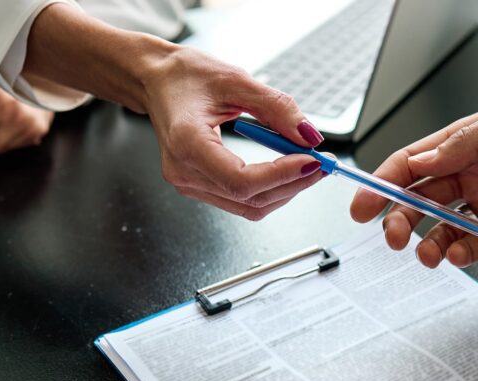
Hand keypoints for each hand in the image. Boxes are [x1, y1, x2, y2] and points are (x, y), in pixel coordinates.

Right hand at [139, 48, 326, 219]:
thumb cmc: (185, 77)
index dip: (281, 176)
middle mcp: (184, 172)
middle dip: (293, 184)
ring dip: (285, 190)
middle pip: (250, 199)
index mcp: (187, 143)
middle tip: (322, 163)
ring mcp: (189, 184)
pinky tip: (286, 170)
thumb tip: (309, 136)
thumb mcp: (236, 80)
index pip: (241, 181)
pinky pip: (241, 200)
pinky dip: (269, 189)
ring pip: (249, 206)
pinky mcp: (198, 186)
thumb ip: (277, 108)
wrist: (156, 81)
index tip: (311, 160)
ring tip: (309, 165)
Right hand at [349, 92, 477, 266]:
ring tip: (425, 254)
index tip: (363, 205)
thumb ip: (473, 140)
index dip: (385, 182)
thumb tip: (427, 158)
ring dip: (427, 240)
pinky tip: (455, 256)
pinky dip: (461, 253)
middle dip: (399, 217)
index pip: (416, 161)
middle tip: (392, 235)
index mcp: (474, 138)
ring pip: (445, 226)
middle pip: (422, 198)